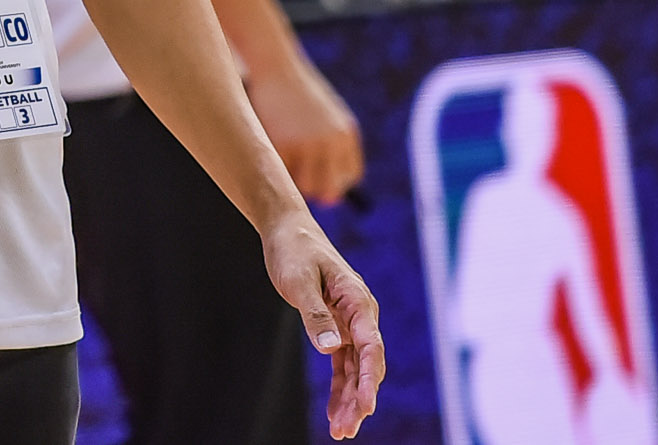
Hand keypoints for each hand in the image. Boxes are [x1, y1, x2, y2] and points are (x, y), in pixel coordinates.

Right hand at [248, 59, 362, 203]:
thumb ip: (333, 152)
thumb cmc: (301, 95)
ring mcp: (306, 144)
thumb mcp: (328, 118)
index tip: (319, 174)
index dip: (335, 182)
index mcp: (347, 134)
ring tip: (286, 159)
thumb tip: (331, 199)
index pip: (350, 177)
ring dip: (294, 180)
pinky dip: (277, 166)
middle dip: (315, 189)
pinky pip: (282, 174)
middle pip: (329, 190)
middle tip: (299, 174)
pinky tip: (273, 145)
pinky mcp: (282, 144)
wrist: (277, 67)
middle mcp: (331, 142)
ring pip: (305, 187)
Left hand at [261, 213, 383, 439]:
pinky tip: (334, 411)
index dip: (369, 380)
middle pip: (366, 364)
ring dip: (349, 399)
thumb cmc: (294, 250)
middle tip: (346, 430)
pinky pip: (342, 364)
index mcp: (357, 301)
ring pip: (355, 369)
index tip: (366, 407)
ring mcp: (349, 322)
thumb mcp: (300, 281)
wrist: (287, 231)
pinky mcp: (334, 327)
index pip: (371, 347)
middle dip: (359, 399)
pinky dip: (339, 387)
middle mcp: (359, 314)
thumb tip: (332, 348)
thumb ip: (316, 315)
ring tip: (340, 431)